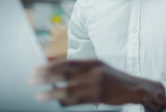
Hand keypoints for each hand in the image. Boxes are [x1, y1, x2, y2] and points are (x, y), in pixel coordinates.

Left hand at [29, 59, 165, 110]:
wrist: (133, 87)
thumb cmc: (112, 76)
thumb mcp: (98, 65)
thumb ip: (80, 66)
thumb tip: (58, 66)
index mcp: (92, 61)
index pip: (66, 62)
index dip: (50, 66)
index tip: (36, 68)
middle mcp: (93, 71)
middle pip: (65, 74)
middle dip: (46, 77)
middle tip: (32, 80)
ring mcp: (96, 85)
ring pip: (69, 89)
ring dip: (52, 92)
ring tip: (39, 95)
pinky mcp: (98, 97)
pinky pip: (78, 101)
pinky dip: (65, 102)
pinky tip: (56, 103)